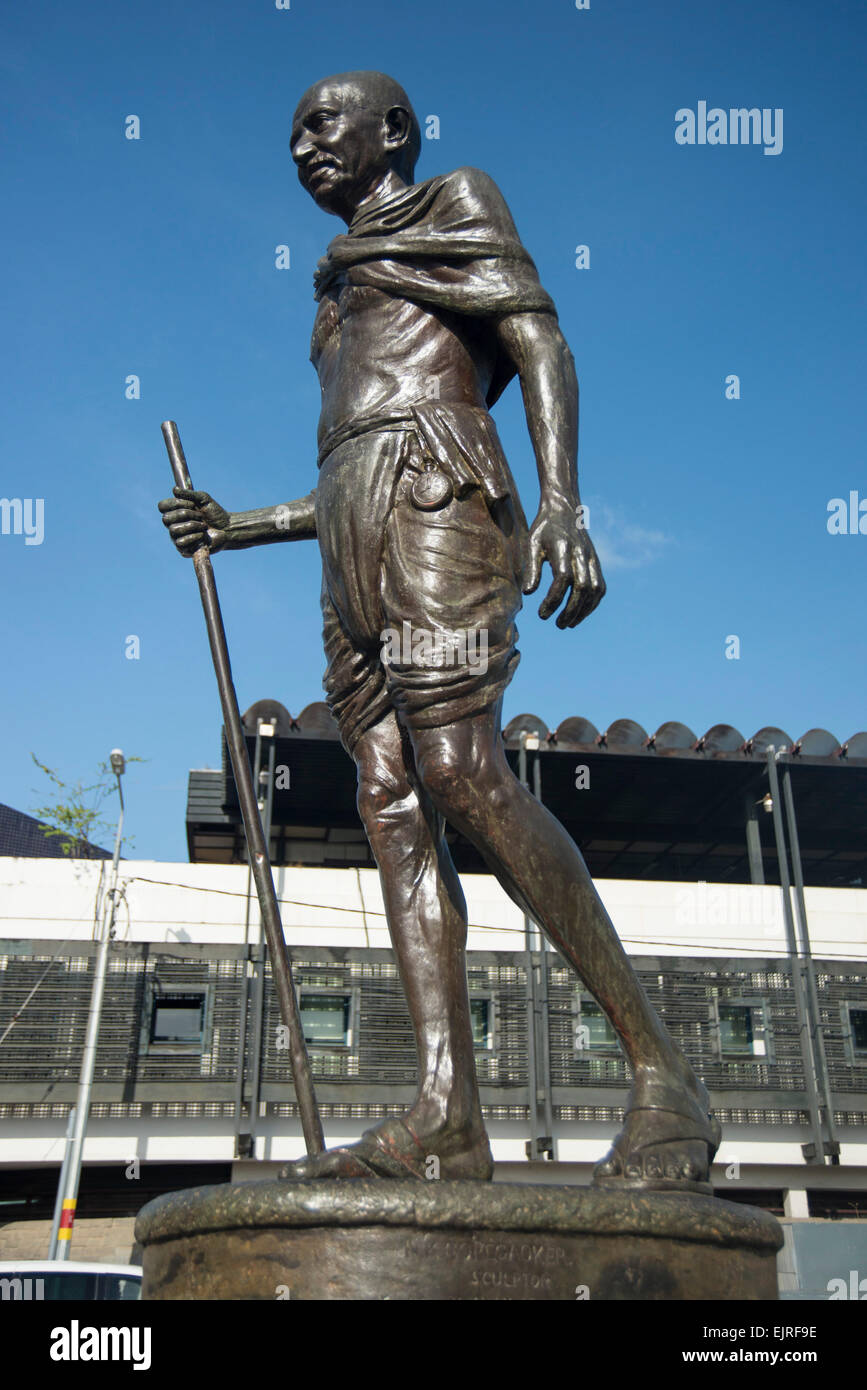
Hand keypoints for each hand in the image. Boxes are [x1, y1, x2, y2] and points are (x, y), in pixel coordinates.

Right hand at [158, 487, 229, 556]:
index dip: (174, 503)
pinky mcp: (184, 550)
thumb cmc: (215, 513)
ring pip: (174, 530)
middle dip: (186, 514)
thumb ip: (189, 494)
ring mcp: (177, 538)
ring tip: (204, 525)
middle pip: (166, 518)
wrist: (227, 529)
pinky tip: (203, 536)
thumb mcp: (203, 499)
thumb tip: (174, 489)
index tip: (191, 504)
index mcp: (175, 511)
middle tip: (200, 515)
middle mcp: (173, 524)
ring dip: (192, 525)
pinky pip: (180, 542)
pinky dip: (194, 537)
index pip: (162, 506)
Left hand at [523, 501, 605, 627]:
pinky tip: (580, 614)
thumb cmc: (544, 528)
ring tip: (568, 624)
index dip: (553, 599)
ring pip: (595, 590)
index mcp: (562, 548)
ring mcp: (592, 558)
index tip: (542, 613)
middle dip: (570, 610)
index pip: (563, 579)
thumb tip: (528, 593)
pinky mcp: (596, 562)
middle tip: (557, 624)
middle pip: (582, 587)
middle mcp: (581, 553)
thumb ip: (531, 568)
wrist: (565, 509)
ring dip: (583, 610)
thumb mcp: (532, 543)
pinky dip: (593, 603)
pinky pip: (600, 587)